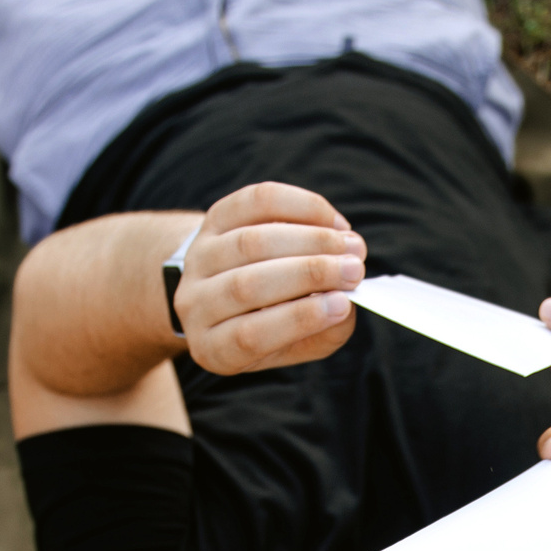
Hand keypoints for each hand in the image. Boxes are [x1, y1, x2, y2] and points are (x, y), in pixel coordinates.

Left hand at [176, 182, 368, 374]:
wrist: (224, 291)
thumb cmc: (269, 325)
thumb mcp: (294, 346)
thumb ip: (323, 334)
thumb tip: (347, 302)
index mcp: (213, 348)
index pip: (249, 335)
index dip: (299, 319)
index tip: (344, 305)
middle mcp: (195, 304)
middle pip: (248, 285)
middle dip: (310, 273)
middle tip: (355, 270)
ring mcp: (200, 258)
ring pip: (251, 242)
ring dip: (311, 240)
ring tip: (352, 245)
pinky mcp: (213, 218)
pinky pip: (256, 202)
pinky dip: (301, 208)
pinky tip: (333, 223)